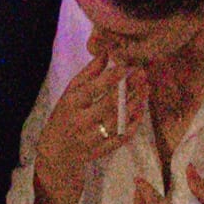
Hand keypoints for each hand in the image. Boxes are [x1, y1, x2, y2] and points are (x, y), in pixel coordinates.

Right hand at [30, 52, 144, 203]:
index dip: (111, 78)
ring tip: (145, 89)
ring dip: (135, 105)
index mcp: (71, 104)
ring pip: (118, 122)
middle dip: (128, 88)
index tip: (127, 65)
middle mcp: (80, 122)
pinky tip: (141, 111)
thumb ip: (89, 73)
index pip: (92, 90)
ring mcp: (91, 139)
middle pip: (108, 105)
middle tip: (142, 74)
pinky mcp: (101, 151)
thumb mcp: (71, 91)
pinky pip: (121, 138)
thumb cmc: (66, 114)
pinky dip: (133, 125)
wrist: (58, 152)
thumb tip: (106, 51)